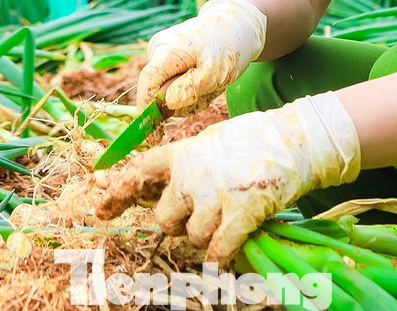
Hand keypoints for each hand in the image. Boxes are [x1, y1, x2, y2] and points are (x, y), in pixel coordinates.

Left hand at [96, 92, 359, 263]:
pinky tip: (226, 255)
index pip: (138, 172)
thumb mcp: (210, 142)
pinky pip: (217, 250)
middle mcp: (191, 175)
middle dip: (177, 224)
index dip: (117, 193)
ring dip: (204, 238)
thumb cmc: (255, 139)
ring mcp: (214, 195)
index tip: (100, 210)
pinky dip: (220, 256)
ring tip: (225, 222)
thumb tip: (166, 190)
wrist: (295, 140)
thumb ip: (187, 164)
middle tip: (200, 216)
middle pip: (164, 218)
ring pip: (191, 237)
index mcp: (182, 153)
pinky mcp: (240, 213)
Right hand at [137, 0, 266, 115]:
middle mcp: (158, 51)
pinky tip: (205, 80)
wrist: (234, 25)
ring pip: (167, 92)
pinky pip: (173, 87)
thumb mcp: (216, 71)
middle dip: (181, 102)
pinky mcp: (167, 61)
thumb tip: (167, 104)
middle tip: (209, 91)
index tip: (152, 137)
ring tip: (211, 82)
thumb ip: (191, 88)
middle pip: (157, 92)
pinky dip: (190, 91)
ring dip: (190, 97)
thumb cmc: (227, 45)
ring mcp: (161, 55)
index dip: (146, 111)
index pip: (147, 83)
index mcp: (167, 50)